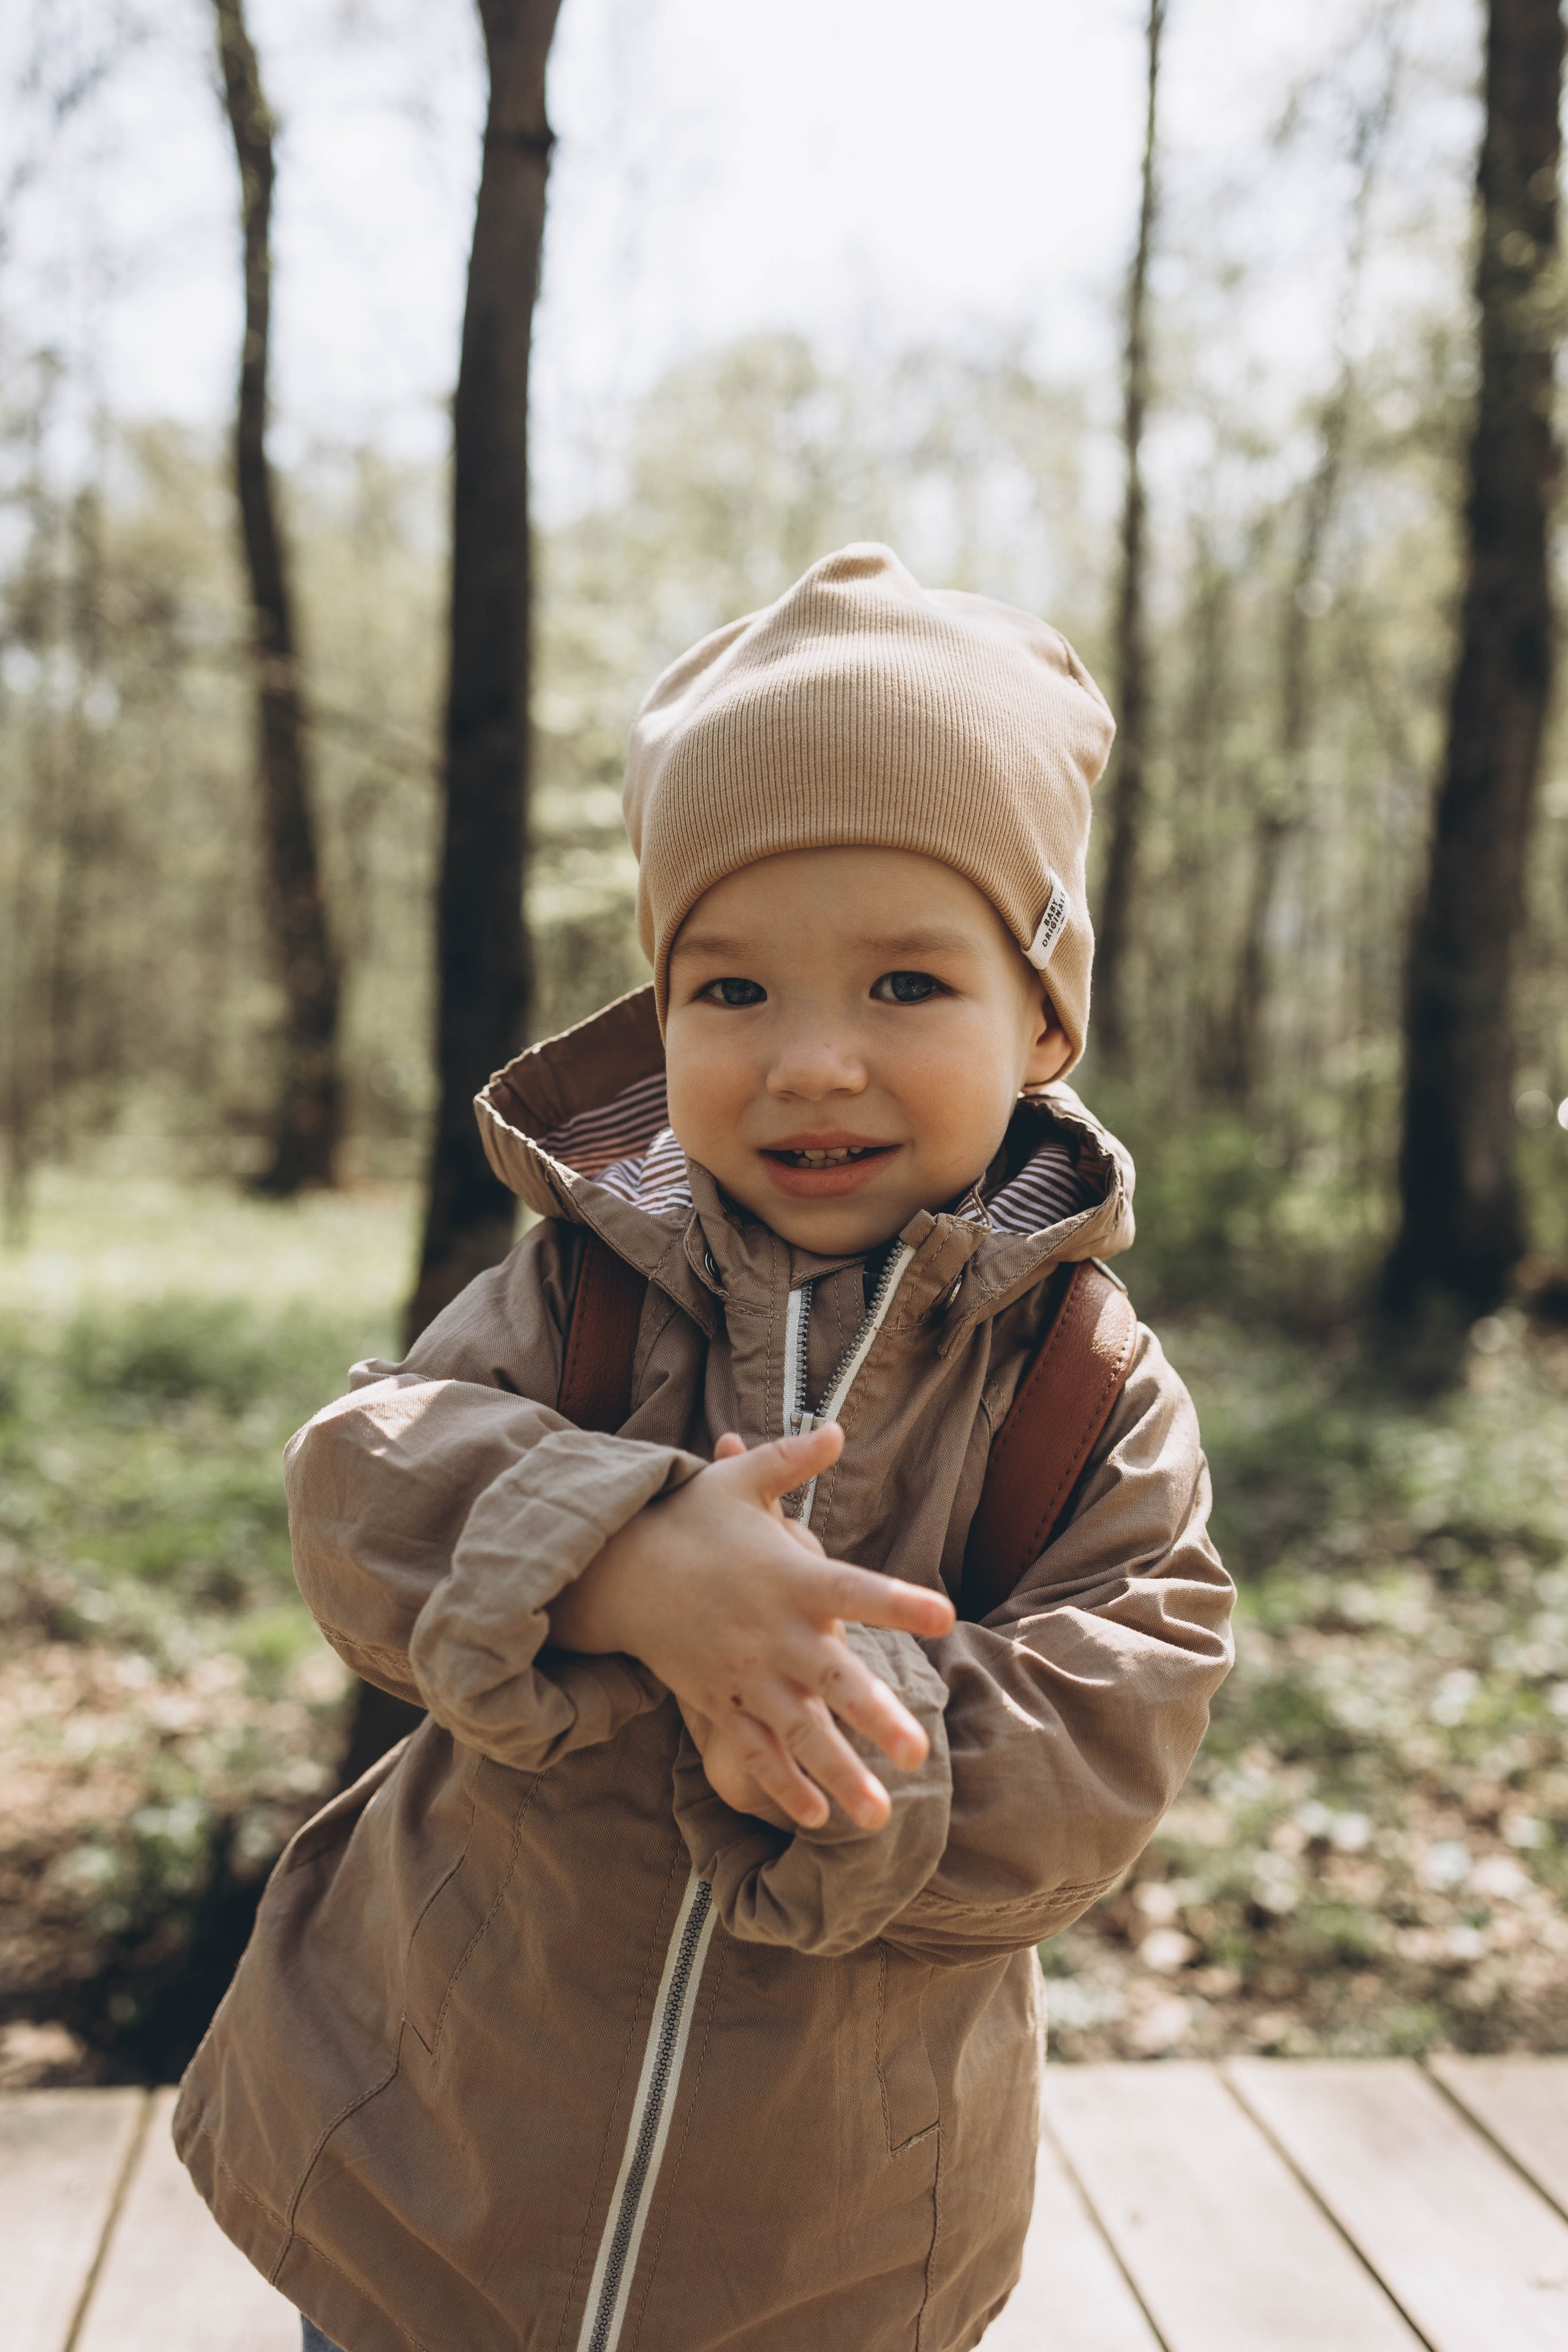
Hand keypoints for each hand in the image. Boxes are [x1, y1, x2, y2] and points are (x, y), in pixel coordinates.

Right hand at [549, 1423, 954, 1830]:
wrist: (613, 1571)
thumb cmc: (686, 1521)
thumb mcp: (736, 1483)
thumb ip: (790, 1462)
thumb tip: (835, 1428)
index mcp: (787, 1577)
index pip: (852, 1589)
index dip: (896, 1601)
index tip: (944, 1615)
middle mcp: (771, 1632)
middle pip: (831, 1679)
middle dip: (874, 1717)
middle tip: (920, 1753)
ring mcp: (743, 1674)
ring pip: (798, 1732)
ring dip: (838, 1774)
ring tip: (881, 1818)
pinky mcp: (718, 1702)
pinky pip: (753, 1751)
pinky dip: (782, 1784)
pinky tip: (816, 1817)